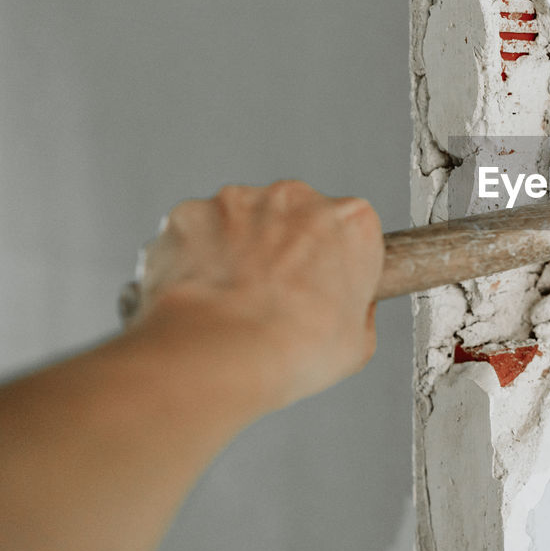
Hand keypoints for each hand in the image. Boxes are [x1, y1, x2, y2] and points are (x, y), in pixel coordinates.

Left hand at [136, 180, 383, 409]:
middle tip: (275, 298)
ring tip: (232, 301)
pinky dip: (195, 257)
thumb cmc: (294, 348)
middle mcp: (298, 197)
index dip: (335, 262)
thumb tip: (341, 312)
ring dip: (239, 250)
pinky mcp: (192, 213)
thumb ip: (355, 310)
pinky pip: (196, 232)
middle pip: (295, 216)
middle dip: (285, 248)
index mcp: (352, 221)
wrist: (223, 353)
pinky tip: (200, 294)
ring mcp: (240, 201)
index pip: (350, 230)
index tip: (323, 287)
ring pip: (242, 221)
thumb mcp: (357, 342)